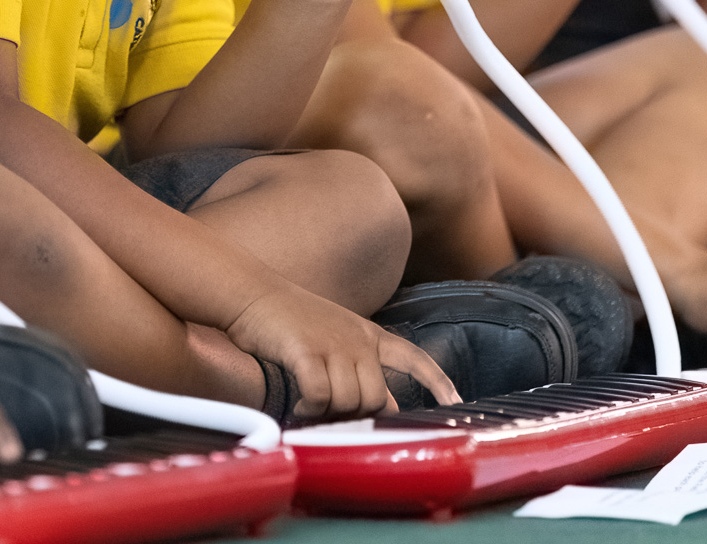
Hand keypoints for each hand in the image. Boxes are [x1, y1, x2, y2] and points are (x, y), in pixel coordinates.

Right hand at [222, 284, 456, 420]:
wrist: (251, 293)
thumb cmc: (290, 319)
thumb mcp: (336, 337)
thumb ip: (362, 367)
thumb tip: (387, 405)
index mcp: (368, 334)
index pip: (414, 357)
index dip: (437, 381)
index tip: (455, 402)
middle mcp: (357, 339)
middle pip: (378, 398)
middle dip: (357, 413)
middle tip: (331, 413)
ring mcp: (333, 344)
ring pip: (351, 401)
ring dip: (330, 412)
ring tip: (311, 406)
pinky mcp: (307, 351)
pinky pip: (321, 396)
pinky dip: (310, 407)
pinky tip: (300, 404)